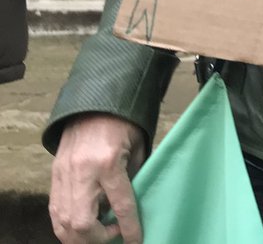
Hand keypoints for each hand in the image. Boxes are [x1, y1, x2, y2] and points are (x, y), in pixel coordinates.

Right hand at [50, 114, 146, 243]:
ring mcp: (63, 175)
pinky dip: (66, 226)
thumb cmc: (122, 122)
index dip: (129, 228)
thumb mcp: (138, 147)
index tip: (136, 240)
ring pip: (63, 223)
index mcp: (108, 162)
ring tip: (98, 236)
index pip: (120, 205)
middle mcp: (81, 172)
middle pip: (82, 223)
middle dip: (99, 239)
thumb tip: (130, 206)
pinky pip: (55, 212)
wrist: (93, 103)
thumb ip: (134, 177)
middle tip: (115, 235)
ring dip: (80, 238)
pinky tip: (80, 228)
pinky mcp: (55, 176)